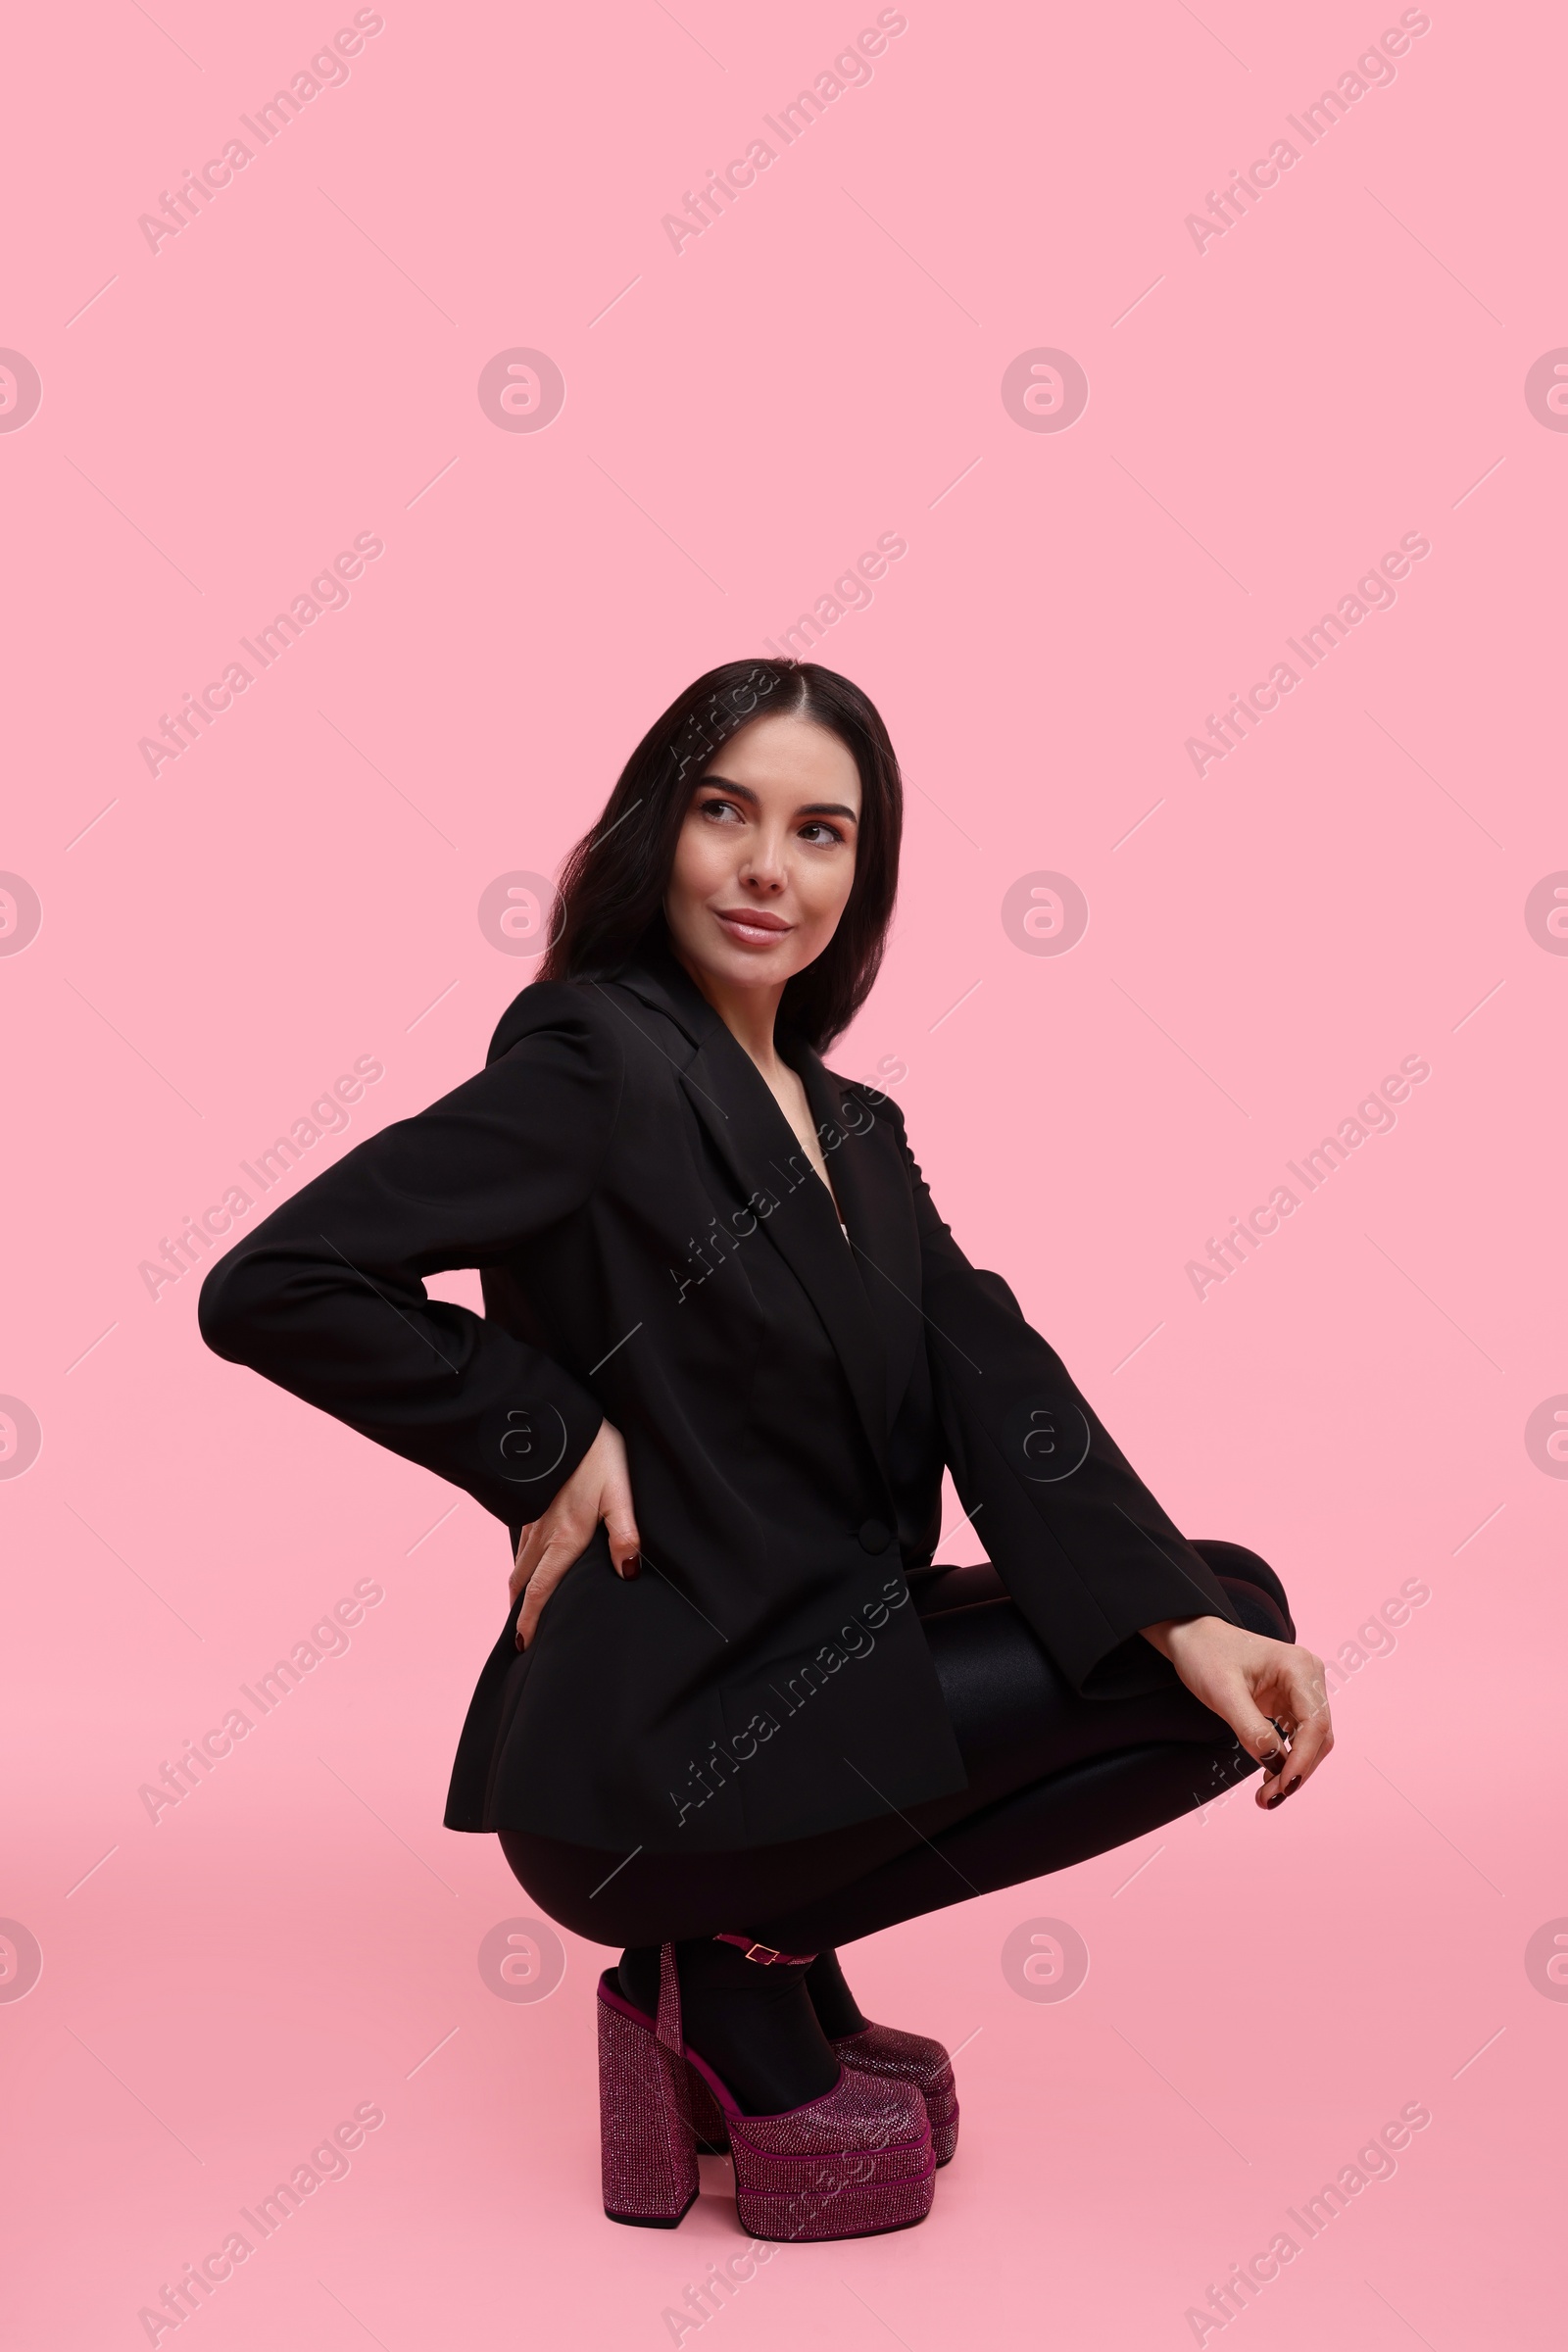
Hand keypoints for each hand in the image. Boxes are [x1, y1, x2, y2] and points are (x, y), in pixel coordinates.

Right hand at [508, 1419, 640, 1649]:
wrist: (563, 1418)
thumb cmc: (597, 1454)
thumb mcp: (620, 1492)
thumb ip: (625, 1534)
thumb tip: (627, 1573)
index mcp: (566, 1537)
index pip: (543, 1589)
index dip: (532, 1619)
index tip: (524, 1644)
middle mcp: (544, 1533)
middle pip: (525, 1581)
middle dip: (521, 1611)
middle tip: (520, 1637)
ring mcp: (534, 1517)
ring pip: (520, 1562)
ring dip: (519, 1588)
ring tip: (521, 1606)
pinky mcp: (532, 1503)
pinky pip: (521, 1542)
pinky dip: (520, 1563)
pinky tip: (526, 1563)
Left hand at [1140, 1614, 1332, 1807]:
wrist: (1192, 1637)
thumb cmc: (1206, 1655)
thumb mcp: (1223, 1693)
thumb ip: (1251, 1729)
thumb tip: (1276, 1765)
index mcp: (1300, 1667)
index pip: (1314, 1724)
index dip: (1302, 1761)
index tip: (1283, 1788)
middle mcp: (1309, 1677)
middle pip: (1318, 1736)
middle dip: (1297, 1771)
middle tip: (1268, 1799)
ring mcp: (1302, 1689)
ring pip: (1312, 1741)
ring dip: (1294, 1770)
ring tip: (1267, 1795)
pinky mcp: (1291, 1700)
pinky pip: (1299, 1736)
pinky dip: (1287, 1758)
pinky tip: (1271, 1774)